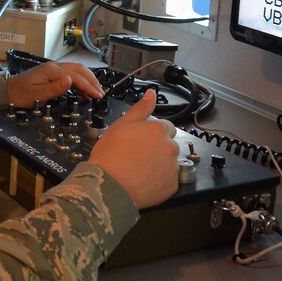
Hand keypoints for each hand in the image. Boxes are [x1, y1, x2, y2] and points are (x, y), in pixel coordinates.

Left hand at [6, 61, 103, 106]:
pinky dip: (80, 81)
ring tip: (95, 92)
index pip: (76, 77)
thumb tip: (71, 80)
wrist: (6, 91)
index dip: (88, 86)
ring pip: (76, 70)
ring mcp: (53, 69)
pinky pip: (71, 74)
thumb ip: (55, 88)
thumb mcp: (37, 95)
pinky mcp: (52, 73)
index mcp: (51, 71)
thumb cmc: (20, 95)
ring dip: (88, 79)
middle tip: (100, 93)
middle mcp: (54, 67)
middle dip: (92, 80)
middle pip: (79, 69)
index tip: (98, 96)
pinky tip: (83, 91)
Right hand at [87, 90, 179, 209]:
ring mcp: (173, 167)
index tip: (140, 141)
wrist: (108, 186)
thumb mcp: (121, 125)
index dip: (151, 134)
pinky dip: (159, 181)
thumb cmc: (110, 155)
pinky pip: (168, 180)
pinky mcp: (172, 186)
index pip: (164, 127)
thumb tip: (151, 94)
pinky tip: (143, 180)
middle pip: (168, 144)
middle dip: (157, 148)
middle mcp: (170, 146)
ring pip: (169, 162)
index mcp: (159, 129)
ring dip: (158, 164)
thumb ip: (140, 108)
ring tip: (138, 169)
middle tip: (137, 156)